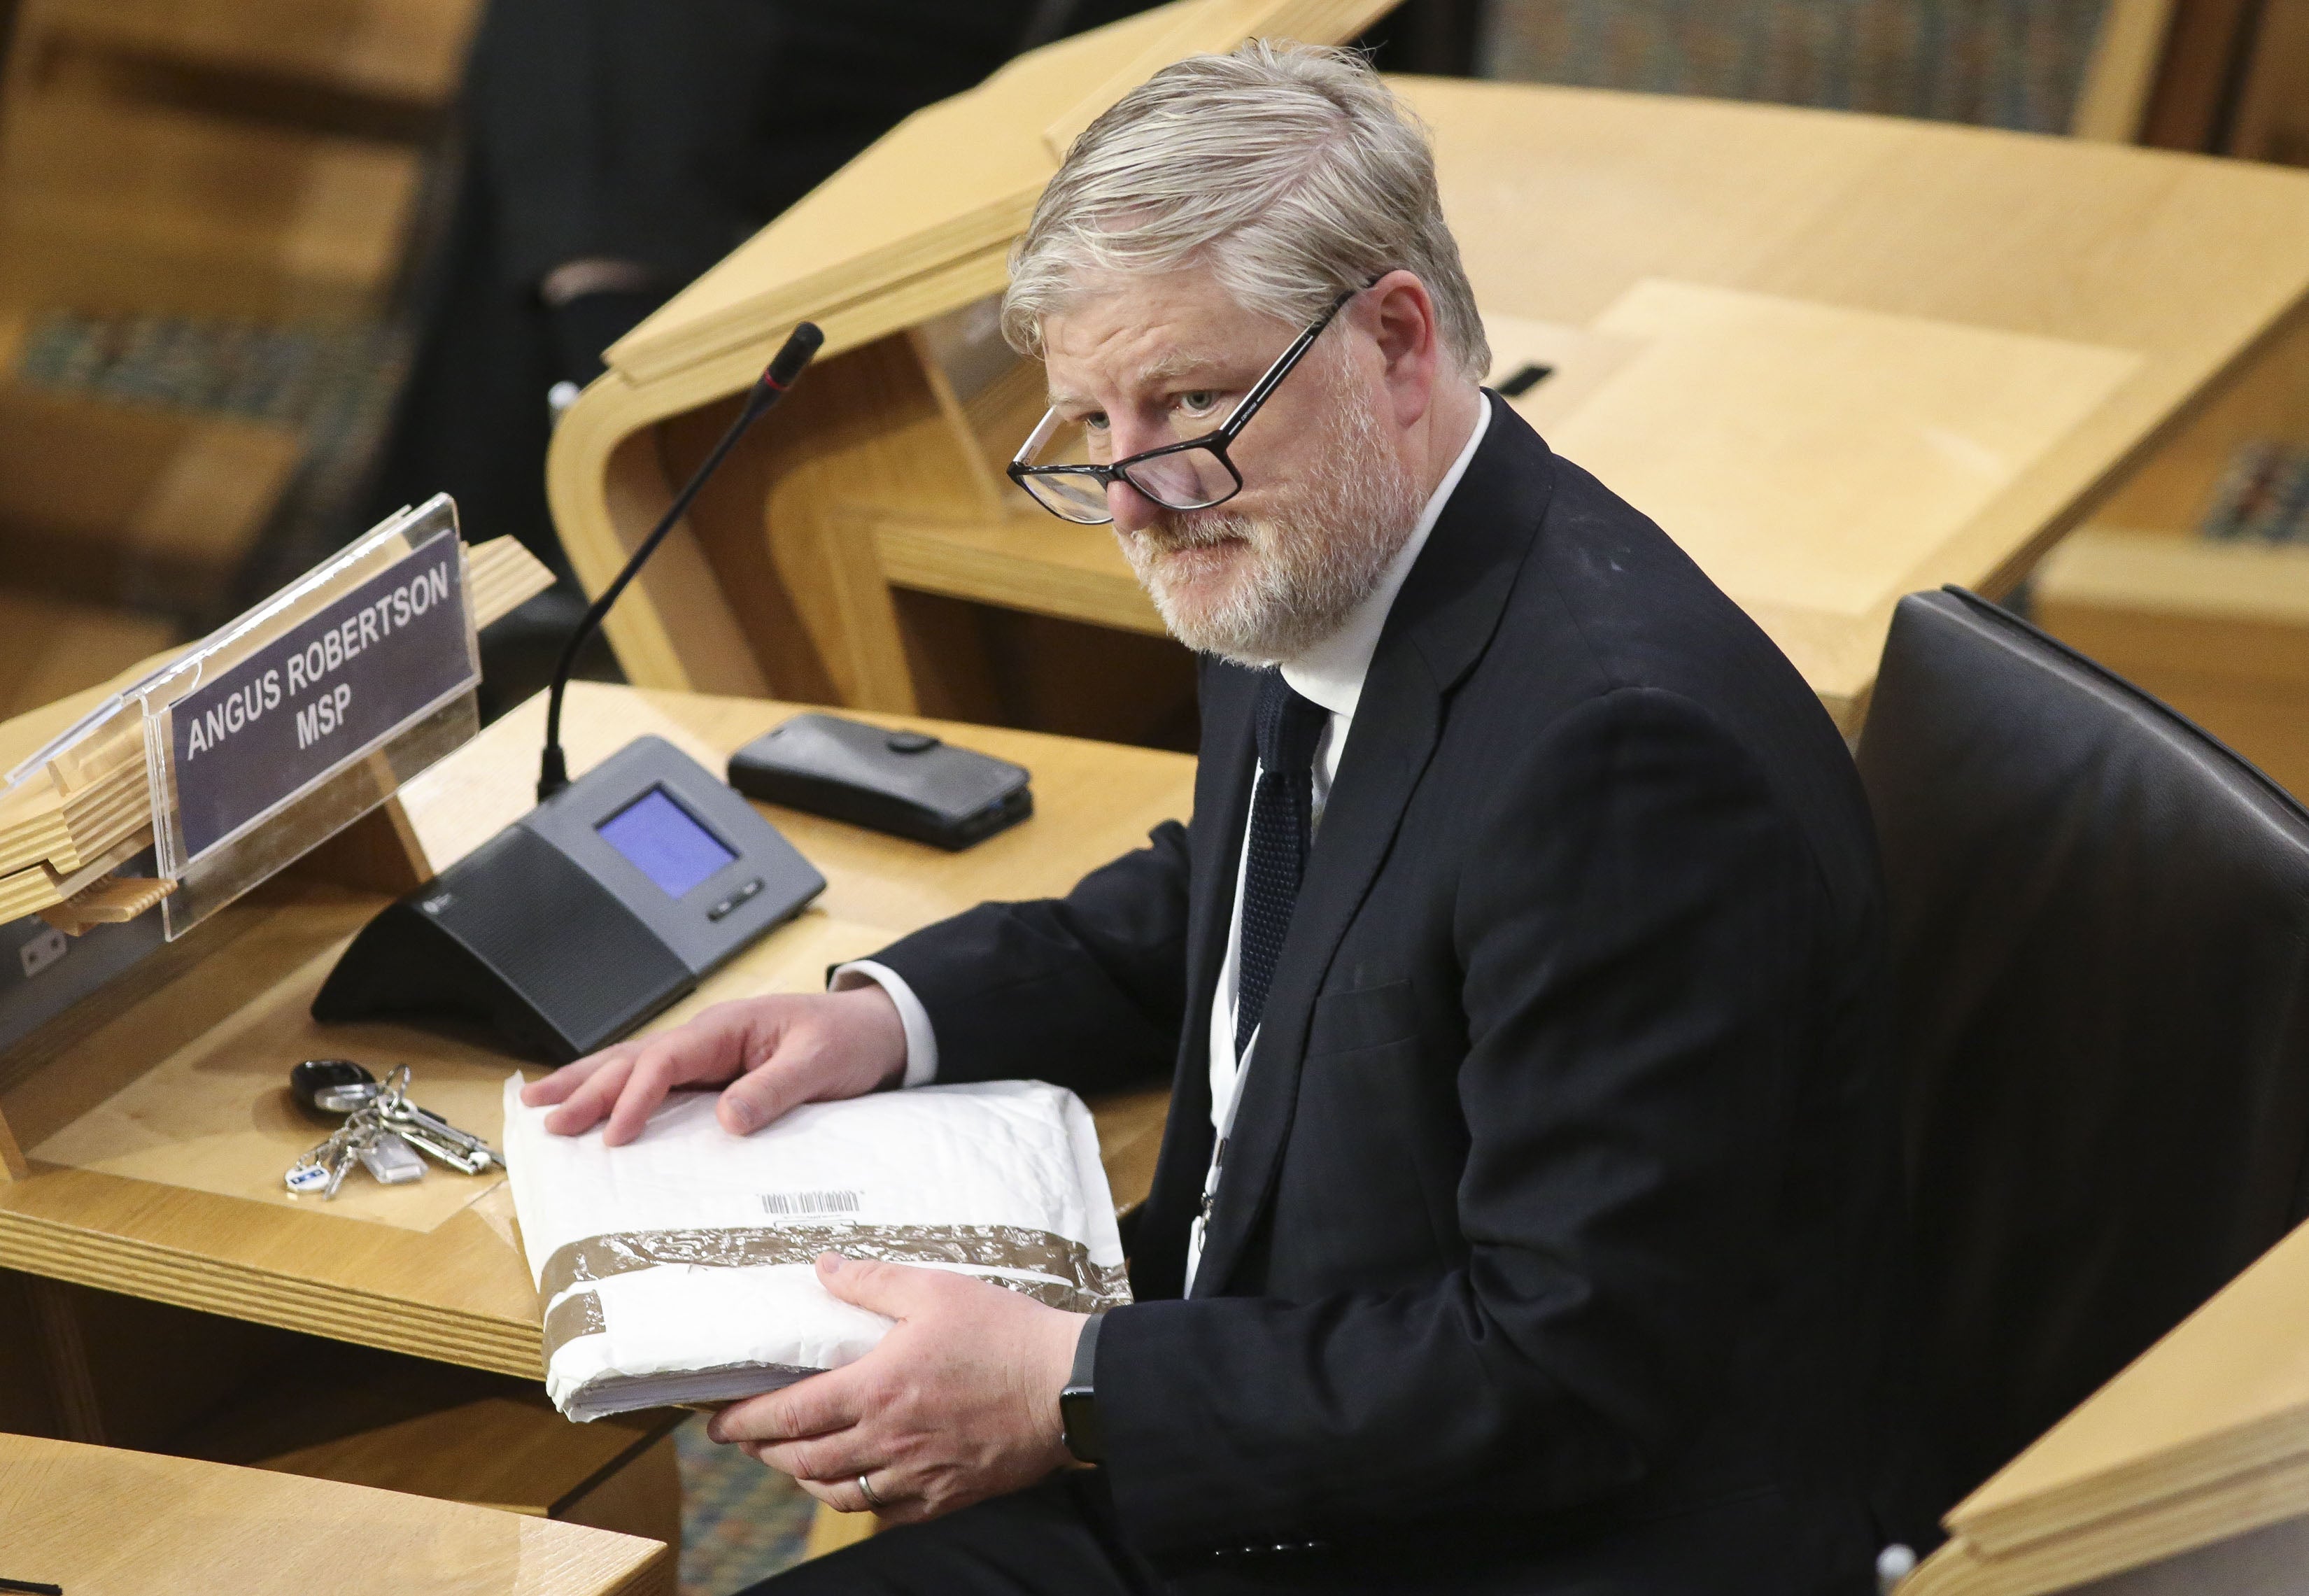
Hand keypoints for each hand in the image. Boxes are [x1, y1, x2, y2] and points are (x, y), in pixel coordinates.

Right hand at [518, 986, 906, 1144]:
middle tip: (542, 1119)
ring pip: (633, 1065)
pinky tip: (591, 1103)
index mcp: (728, 1028)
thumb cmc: (850, 1040)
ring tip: (537, 1102)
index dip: (634, 1097)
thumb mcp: (820, 1063)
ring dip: (587, 1084)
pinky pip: (654, 1080)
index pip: (666, 1061)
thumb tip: (727, 1119)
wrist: (877, 1029)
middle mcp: (708, 1036)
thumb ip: (775, 1089)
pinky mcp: (713, 1071)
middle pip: (633, 1059)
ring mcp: (707, 1053)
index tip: (613, 1135)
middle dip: (586, 1088)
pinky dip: (616, 1090)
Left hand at [709, 1253, 1083, 1521]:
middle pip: (804, 1461)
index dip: (746, 1421)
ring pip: (839, 1493)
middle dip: (766, 1452)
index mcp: (877, 1390)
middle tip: (749, 1440)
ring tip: (795, 1462)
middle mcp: (888, 1441)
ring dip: (806, 1479)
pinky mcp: (946, 1496)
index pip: (789, 1415)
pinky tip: (856, 1484)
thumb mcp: (936, 1290)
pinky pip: (885, 1511)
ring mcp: (917, 1475)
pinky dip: (858, 1500)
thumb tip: (824, 1268)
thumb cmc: (1003, 1334)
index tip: (719, 1423)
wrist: (1068, 1387)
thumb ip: (873, 1282)